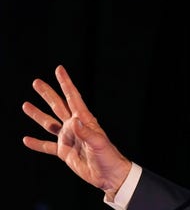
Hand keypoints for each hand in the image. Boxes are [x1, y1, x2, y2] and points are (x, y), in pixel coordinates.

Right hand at [22, 65, 131, 199]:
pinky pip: (47, 147)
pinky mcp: (64, 152)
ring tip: (25, 105)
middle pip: (58, 106)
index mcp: (85, 120)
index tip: (59, 69)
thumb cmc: (108, 156)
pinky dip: (37, 143)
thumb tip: (73, 121)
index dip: (66, 83)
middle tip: (37, 82)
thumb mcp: (99, 143)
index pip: (73, 98)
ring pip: (49, 124)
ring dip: (38, 115)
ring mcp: (68, 139)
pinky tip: (26, 139)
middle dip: (48, 94)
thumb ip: (86, 132)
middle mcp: (75, 127)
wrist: (109, 174)